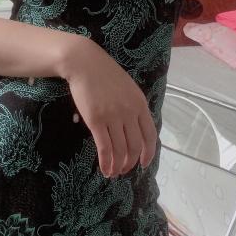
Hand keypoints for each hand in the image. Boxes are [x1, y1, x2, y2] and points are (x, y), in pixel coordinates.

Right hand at [63, 36, 157, 177]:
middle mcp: (129, 112)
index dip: (148, 153)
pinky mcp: (96, 120)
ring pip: (120, 150)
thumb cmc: (104, 73)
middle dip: (130, 162)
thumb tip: (135, 126)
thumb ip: (133, 106)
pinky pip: (104, 147)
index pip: (150, 135)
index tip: (144, 163)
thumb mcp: (127, 87)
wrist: (84, 63)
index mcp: (140, 104)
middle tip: (124, 170)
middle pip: (135, 146)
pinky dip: (106, 162)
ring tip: (113, 172)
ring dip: (118, 166)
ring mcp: (113, 117)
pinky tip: (104, 169)